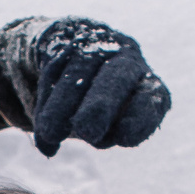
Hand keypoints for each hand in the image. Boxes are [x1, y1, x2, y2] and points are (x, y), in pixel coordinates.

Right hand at [0, 16, 171, 157]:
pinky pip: (54, 71)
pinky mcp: (64, 43)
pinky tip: (43, 130)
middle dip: (102, 103)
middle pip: (117, 76)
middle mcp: (126, 59)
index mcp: (147, 83)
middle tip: (87, 132)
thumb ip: (93, 135)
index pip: (151, 98)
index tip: (125, 138)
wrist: (72, 47)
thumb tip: (51, 150)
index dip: (141, 116)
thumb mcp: (108, 122)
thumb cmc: (99, 103)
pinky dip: (46, 102)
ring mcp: (95, 46)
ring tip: (52, 135)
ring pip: (78, 73)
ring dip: (63, 107)